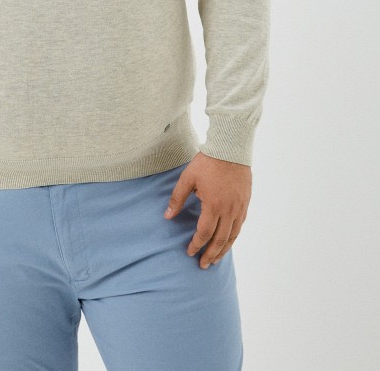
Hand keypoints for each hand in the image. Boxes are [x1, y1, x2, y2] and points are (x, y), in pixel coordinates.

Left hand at [163, 152, 250, 268]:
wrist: (230, 149)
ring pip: (233, 236)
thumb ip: (177, 199)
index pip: (204, 233)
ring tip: (216, 259)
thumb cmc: (207, 162)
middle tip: (203, 265)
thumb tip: (168, 216)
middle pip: (220, 240)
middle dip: (211, 254)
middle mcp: (229, 210)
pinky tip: (228, 241)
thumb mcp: (188, 178)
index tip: (190, 252)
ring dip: (223, 250)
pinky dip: (233, 237)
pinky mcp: (245, 203)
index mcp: (213, 205)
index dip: (196, 245)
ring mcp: (239, 207)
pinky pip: (240, 226)